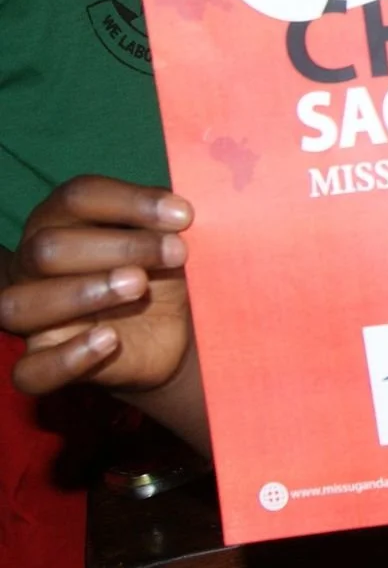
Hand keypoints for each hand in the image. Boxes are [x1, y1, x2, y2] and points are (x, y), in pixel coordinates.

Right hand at [1, 178, 192, 396]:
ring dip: (84, 293)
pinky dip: (67, 357)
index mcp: (63, 220)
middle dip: (118, 248)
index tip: (185, 217)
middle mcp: (33, 264)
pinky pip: (30, 370)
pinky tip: (109, 340)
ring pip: (22, 305)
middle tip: (176, 253)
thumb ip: (170, 216)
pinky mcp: (44, 360)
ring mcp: (32, 316)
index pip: (78, 197)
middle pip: (47, 248)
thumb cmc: (164, 267)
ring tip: (139, 287)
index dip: (131, 201)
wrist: (178, 328)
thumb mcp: (171, 236)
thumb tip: (183, 206)